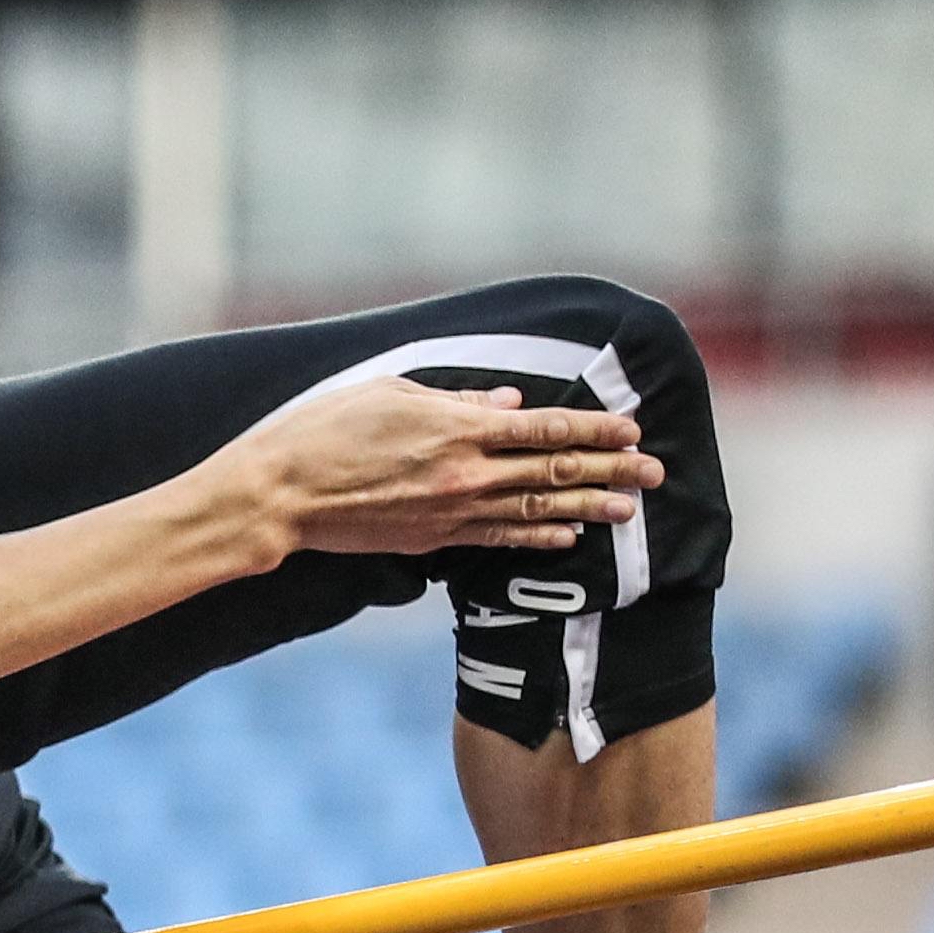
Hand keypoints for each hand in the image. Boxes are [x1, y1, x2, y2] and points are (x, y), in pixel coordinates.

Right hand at [220, 378, 662, 564]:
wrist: (278, 493)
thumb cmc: (324, 429)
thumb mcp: (392, 392)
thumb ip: (460, 400)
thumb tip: (512, 405)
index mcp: (458, 426)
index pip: (545, 428)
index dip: (593, 429)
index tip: (630, 428)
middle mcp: (465, 472)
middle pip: (554, 471)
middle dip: (610, 469)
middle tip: (655, 472)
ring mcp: (451, 511)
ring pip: (535, 510)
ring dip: (588, 508)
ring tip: (629, 509)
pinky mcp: (431, 540)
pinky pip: (498, 537)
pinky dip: (537, 536)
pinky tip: (566, 536)